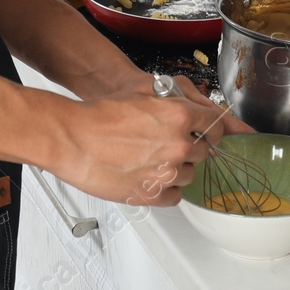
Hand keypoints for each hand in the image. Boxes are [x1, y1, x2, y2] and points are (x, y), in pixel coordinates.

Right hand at [45, 74, 248, 207]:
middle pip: (203, 152)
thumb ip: (177, 100)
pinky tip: (149, 177)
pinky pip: (175, 196)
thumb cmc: (101, 115)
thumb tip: (198, 108)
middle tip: (167, 144)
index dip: (210, 130)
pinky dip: (166, 189)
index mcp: (180, 116)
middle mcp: (179, 146)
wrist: (73, 138)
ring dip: (177, 169)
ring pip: (189, 175)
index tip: (206, 133)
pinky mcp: (153, 195)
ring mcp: (167, 173)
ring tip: (151, 160)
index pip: (216, 126)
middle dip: (190, 148)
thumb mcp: (144, 93)